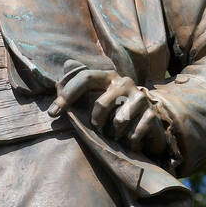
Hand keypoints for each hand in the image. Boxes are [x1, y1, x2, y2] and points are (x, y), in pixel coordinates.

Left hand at [47, 60, 169, 157]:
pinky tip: (131, 141)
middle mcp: (125, 83)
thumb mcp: (98, 96)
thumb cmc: (117, 111)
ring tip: (118, 134)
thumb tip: (66, 64)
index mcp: (109, 76)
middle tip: (98, 128)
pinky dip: (130, 142)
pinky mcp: (152, 114)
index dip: (66, 95)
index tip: (53, 113)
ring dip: (114, 134)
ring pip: (118, 122)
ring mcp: (140, 98)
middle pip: (101, 104)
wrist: (150, 125)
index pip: (85, 78)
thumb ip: (82, 83)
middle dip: (95, 122)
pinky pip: (133, 134)